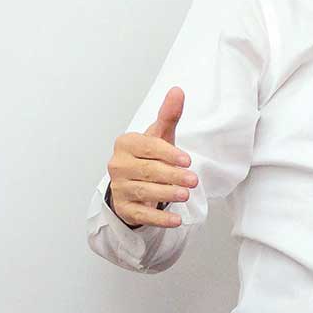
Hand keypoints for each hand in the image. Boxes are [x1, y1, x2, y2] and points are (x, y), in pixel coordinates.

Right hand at [106, 86, 197, 227]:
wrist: (132, 181)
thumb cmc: (149, 155)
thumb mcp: (160, 135)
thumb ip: (169, 115)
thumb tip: (178, 90)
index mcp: (126, 143)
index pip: (148, 147)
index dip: (168, 154)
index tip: (187, 160)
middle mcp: (118, 165)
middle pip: (148, 171)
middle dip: (172, 176)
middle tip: (193, 180)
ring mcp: (119, 187)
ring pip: (144, 191)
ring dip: (166, 194)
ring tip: (185, 195)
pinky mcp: (123, 208)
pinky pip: (141, 214)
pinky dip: (159, 218)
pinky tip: (176, 221)